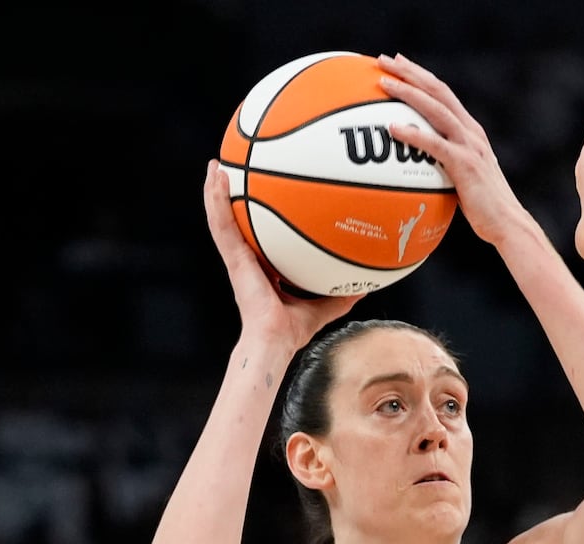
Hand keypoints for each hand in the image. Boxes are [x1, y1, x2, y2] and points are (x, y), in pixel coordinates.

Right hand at [203, 162, 359, 354]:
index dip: (257, 216)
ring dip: (217, 190)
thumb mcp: (324, 306)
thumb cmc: (293, 329)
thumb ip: (341, 295)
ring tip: (217, 164)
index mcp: (264, 267)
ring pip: (222, 217)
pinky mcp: (234, 258)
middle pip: (238, 220)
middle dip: (234, 195)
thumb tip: (366, 286)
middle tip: (233, 167)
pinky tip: (217, 179)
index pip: (259, 235)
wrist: (276, 340)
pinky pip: (222, 224)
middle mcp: (248, 259)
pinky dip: (217, 201)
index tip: (261, 195)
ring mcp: (238, 257)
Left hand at [378, 53, 528, 247]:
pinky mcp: (466, 164)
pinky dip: (413, 133)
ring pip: (437, 109)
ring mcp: (470, 146)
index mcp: (472, 132)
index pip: (444, 94)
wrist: (508, 224)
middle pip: (439, 91)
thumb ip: (445, 164)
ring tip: (384, 83)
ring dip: (409, 93)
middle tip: (384, 60)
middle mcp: (472, 132)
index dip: (421, 76)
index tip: (399, 64)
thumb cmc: (484, 208)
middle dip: (411, 73)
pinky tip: (393, 128)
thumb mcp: (464, 178)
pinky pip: (435, 144)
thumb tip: (418, 167)